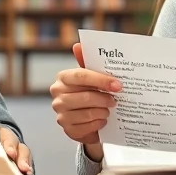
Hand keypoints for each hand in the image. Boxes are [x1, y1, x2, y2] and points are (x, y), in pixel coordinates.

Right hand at [48, 43, 120, 162]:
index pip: (81, 75)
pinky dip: (99, 123)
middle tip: (115, 100)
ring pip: (88, 112)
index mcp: (63, 78)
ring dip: (103, 112)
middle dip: (105, 98)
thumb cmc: (89, 93)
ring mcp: (61, 113)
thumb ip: (86, 62)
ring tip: (109, 109)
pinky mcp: (67, 129)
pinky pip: (87, 127)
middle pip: (86, 96)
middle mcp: (57, 95)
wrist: (87, 119)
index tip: (118, 85)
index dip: (101, 80)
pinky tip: (102, 120)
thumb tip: (78, 45)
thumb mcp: (90, 77)